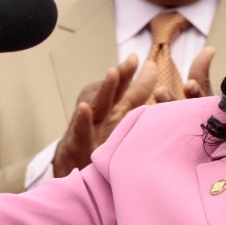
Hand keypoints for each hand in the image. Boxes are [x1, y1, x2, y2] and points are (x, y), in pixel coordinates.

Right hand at [53, 54, 157, 177]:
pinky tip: (84, 108)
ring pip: (98, 105)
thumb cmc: (100, 135)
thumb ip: (138, 91)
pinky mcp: (79, 142)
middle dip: (123, 74)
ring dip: (105, 89)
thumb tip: (151, 66)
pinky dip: (82, 119)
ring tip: (112, 73)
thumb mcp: (122, 114)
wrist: (73, 164)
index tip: (149, 63)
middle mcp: (103, 111)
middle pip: (114, 91)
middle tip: (132, 60)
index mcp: (116, 105)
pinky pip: (81, 129)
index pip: (129, 87)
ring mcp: (91, 126)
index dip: (138, 74)